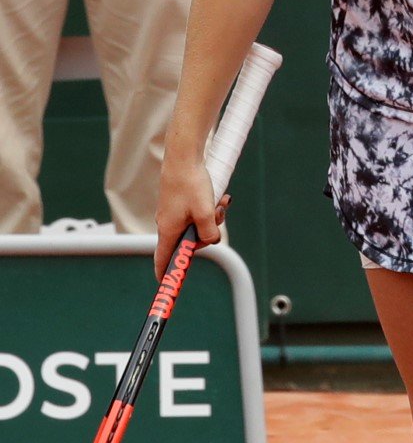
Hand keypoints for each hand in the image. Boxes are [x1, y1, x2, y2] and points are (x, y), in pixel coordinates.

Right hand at [154, 156, 226, 278]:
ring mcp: (174, 213)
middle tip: (216, 219)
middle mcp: (168, 223)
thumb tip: (210, 241)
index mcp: (169, 230)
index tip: (167, 285)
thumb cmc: (191, 183)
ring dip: (213, 217)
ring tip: (220, 202)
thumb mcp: (205, 213)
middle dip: (207, 234)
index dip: (166, 274)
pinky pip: (199, 213)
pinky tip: (220, 196)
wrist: (184, 156)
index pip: (163, 259)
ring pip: (198, 225)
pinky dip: (210, 207)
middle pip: (190, 242)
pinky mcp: (182, 202)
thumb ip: (208, 234)